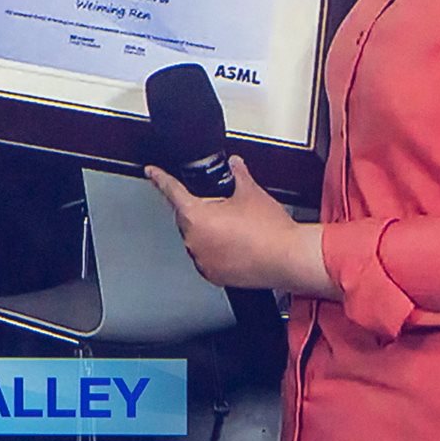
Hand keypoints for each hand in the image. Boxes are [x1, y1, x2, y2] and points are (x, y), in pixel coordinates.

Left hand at [146, 156, 334, 296]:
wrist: (288, 258)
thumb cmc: (270, 230)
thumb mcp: (251, 192)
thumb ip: (238, 174)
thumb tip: (235, 164)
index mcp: (197, 216)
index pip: (172, 191)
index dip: (160, 179)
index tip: (151, 173)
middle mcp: (194, 240)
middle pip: (187, 217)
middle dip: (201, 210)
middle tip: (227, 209)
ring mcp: (202, 260)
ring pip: (197, 239)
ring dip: (210, 233)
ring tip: (238, 231)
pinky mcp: (214, 276)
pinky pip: (207, 258)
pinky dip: (216, 251)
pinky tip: (237, 247)